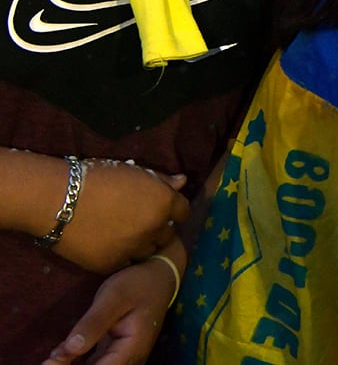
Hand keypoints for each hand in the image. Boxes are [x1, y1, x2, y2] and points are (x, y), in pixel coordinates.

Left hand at [42, 254, 177, 364]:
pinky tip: (61, 355)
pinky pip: (95, 363)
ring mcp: (122, 355)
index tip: (48, 363)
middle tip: (47, 360)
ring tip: (51, 358)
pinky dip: (77, 361)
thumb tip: (68, 350)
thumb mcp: (114, 298)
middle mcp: (129, 358)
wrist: (158, 276)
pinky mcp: (115, 350)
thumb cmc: (137, 284)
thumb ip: (93, 323)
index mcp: (131, 349)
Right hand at [55, 161, 187, 274]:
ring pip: (148, 251)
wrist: (55, 199)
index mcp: (163, 201)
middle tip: (138, 221)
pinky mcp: (112, 264)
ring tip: (122, 233)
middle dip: (158, 229)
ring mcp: (134, 248)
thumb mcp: (133, 172)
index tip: (159, 209)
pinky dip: (121, 256)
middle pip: (167, 235)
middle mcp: (154, 227)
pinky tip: (108, 244)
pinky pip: (125, 263)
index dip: (172, 210)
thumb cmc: (95, 178)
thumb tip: (183, 181)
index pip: (182, 212)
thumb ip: (161, 179)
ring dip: (141, 244)